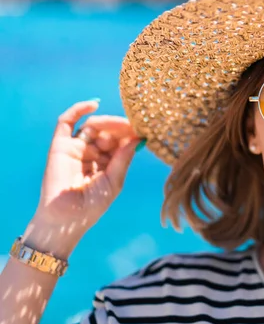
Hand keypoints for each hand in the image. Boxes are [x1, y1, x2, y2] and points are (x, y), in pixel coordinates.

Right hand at [27, 100, 141, 254]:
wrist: (66, 219)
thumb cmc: (92, 205)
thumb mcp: (114, 180)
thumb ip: (124, 158)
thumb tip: (138, 137)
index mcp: (109, 162)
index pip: (122, 141)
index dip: (131, 133)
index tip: (144, 129)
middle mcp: (94, 152)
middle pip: (109, 131)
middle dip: (121, 127)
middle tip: (132, 125)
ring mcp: (77, 147)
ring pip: (93, 125)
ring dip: (106, 122)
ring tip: (116, 125)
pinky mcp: (60, 145)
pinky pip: (67, 122)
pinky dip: (79, 109)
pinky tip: (94, 104)